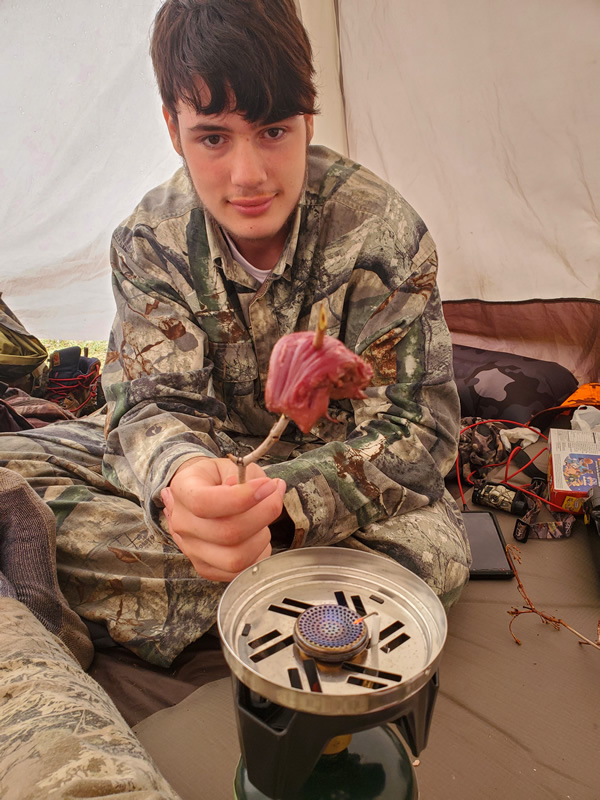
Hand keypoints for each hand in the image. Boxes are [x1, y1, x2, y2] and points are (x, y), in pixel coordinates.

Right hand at [160, 457, 285, 581]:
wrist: (199, 494)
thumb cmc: (216, 479)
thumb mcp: (228, 464)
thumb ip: (244, 473)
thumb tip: (256, 490)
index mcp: (183, 491)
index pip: (205, 503)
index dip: (241, 497)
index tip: (267, 485)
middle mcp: (183, 524)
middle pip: (227, 533)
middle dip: (264, 514)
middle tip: (274, 495)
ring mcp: (192, 550)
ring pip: (236, 558)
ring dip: (262, 536)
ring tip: (263, 517)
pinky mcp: (206, 568)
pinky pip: (241, 572)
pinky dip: (259, 554)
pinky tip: (258, 535)